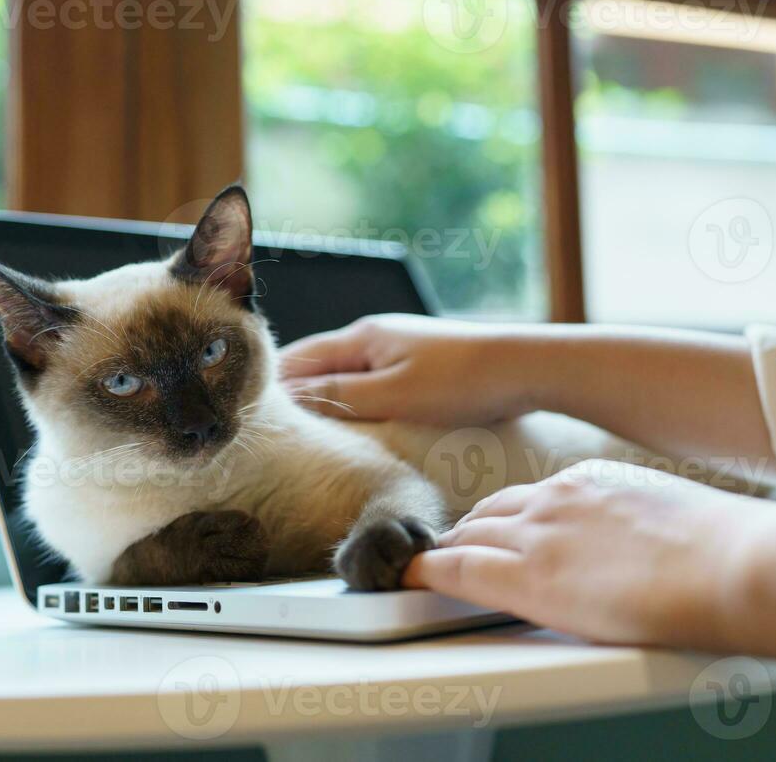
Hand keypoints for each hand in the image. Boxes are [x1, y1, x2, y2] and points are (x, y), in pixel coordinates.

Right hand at [279, 314, 536, 425]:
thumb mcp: (393, 394)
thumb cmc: (462, 380)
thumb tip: (293, 397)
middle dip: (298, 397)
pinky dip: (361, 403)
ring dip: (330, 402)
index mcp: (363, 336)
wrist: (525, 367)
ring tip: (310, 438)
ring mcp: (402, 350)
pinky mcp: (423, 368)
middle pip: (321, 366)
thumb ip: (340, 395)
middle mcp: (378, 336)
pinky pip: (377, 384)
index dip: (272, 386)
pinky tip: (361, 427)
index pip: (298, 358)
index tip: (250, 417)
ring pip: (350, 376)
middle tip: (274, 436)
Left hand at [404, 460, 762, 648]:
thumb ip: (643, 529)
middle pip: (489, 512)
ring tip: (422, 569)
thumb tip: (652, 550)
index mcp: (593, 480)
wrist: (731, 563)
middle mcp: (557, 498)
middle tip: (449, 553)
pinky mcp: (528, 578)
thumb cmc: (723, 549)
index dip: (504, 519)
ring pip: (467, 537)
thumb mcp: (674, 518)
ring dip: (444, 553)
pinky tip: (406, 580)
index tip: (494, 533)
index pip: (529, 497)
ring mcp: (539, 535)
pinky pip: (456, 570)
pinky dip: (426, 574)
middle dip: (468, 533)